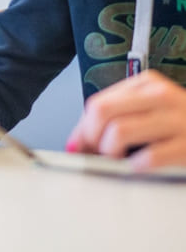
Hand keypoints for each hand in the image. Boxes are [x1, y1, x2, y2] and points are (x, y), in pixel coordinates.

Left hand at [66, 70, 185, 170]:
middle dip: (91, 139)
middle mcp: (161, 96)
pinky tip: (139, 167)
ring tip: (118, 161)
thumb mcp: (148, 111)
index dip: (82, 128)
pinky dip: (136, 166)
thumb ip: (115, 119)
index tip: (78, 146)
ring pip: (119, 132)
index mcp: (147, 84)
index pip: (98, 103)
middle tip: (97, 155)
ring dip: (110, 153)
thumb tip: (75, 142)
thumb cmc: (181, 126)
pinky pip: (150, 156)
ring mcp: (178, 119)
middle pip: (102, 113)